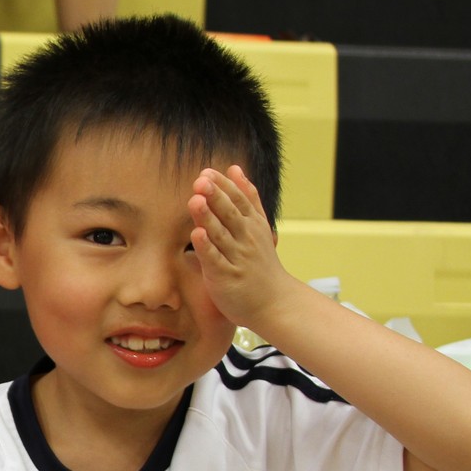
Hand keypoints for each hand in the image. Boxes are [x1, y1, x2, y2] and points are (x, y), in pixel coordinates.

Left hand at [188, 164, 302, 330]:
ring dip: (209, 217)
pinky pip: (216, 260)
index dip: (223, 186)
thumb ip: (247, 197)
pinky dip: (208, 247)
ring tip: (196, 200)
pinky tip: (197, 234)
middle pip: (230, 214)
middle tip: (202, 180)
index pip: (238, 200)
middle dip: (216, 196)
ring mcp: (237, 258)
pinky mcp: (227, 277)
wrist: (274, 302)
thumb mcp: (259, 225)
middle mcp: (246, 239)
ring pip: (221, 235)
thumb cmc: (261, 263)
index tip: (207, 172)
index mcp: (252, 224)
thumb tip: (234, 168)